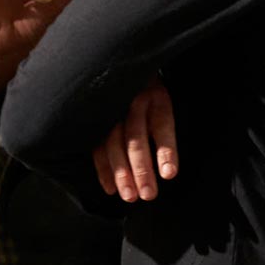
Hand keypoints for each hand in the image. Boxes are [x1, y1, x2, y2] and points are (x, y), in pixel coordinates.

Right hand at [94, 81, 178, 202]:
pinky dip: (103, 169)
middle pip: (136, 138)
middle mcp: (131, 101)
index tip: (169, 174)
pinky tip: (110, 188)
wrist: (119, 68)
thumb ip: (165, 128)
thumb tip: (168, 169)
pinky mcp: (95, 119)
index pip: (162, 125)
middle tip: (148, 195)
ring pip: (114, 144)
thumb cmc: (149, 93)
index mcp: (155, 96)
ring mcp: (110, 110)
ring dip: (121, 173)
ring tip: (130, 196)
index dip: (166, 150)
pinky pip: (96, 146)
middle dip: (141, 169)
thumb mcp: (164, 100)